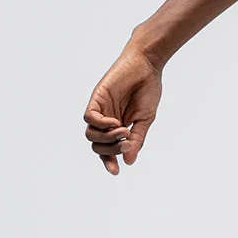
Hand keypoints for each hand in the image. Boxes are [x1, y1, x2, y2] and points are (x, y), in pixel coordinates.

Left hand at [83, 35, 163, 175]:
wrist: (147, 66)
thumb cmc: (148, 90)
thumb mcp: (145, 120)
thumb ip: (136, 139)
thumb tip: (129, 161)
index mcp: (118, 128)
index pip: (107, 150)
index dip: (108, 162)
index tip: (116, 172)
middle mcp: (106, 121)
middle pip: (96, 146)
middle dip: (111, 150)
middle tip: (127, 142)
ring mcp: (100, 110)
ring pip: (90, 134)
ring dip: (106, 139)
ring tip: (123, 131)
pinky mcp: (97, 98)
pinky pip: (89, 118)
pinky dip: (101, 125)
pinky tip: (115, 123)